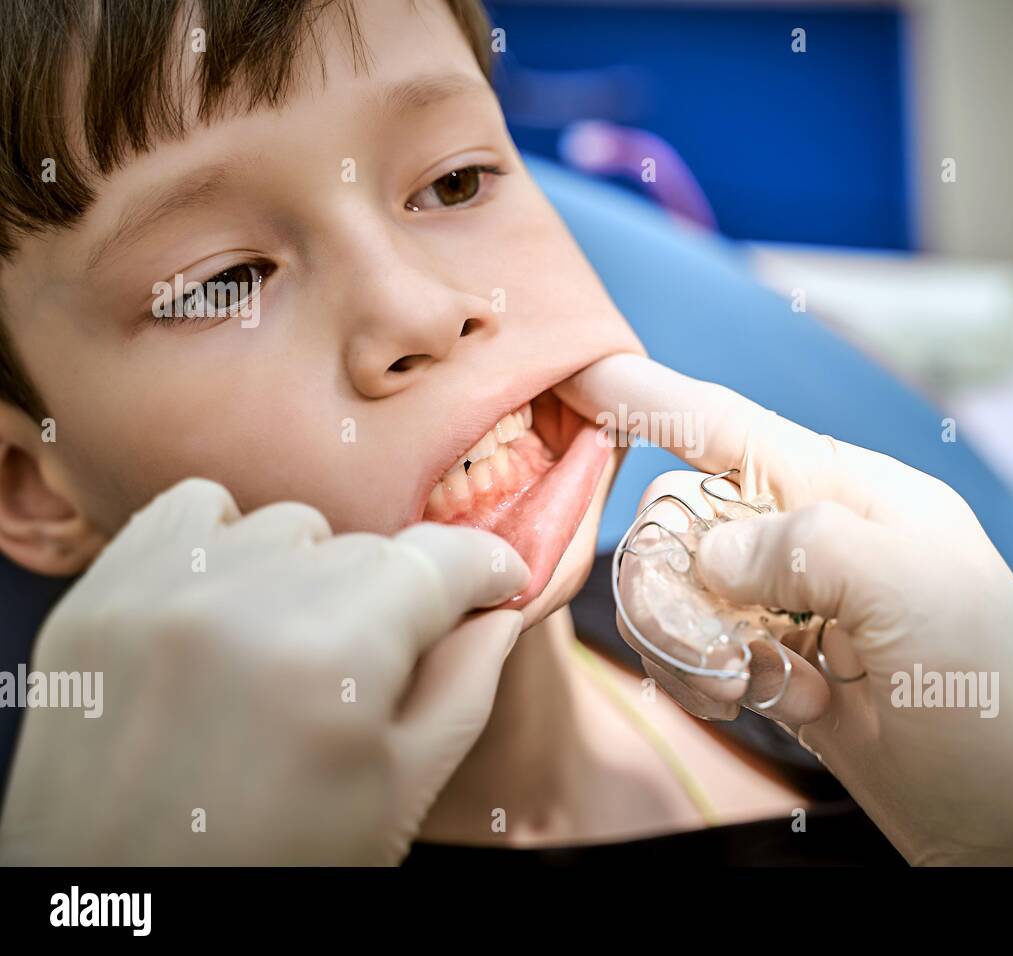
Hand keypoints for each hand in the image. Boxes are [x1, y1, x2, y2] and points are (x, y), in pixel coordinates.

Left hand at [0, 478, 526, 864]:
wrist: (124, 912)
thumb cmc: (276, 870)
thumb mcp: (399, 795)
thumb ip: (465, 687)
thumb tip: (498, 610)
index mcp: (336, 659)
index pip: (441, 559)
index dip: (487, 566)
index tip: (499, 583)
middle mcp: (245, 604)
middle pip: (370, 548)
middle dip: (394, 598)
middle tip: (374, 669)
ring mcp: (160, 593)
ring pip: (290, 526)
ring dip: (312, 573)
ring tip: (294, 649)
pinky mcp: (100, 595)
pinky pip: (195, 510)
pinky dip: (229, 544)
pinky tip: (232, 609)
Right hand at [559, 354, 1012, 865]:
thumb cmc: (997, 697)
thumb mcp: (914, 591)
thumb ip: (803, 545)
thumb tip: (708, 555)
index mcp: (855, 494)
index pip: (732, 429)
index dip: (652, 399)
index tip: (580, 376)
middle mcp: (817, 541)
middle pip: (686, 516)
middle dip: (671, 573)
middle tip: (713, 638)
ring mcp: (794, 610)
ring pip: (681, 590)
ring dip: (689, 637)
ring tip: (745, 684)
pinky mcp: (778, 673)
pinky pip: (698, 651)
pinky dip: (705, 677)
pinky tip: (764, 703)